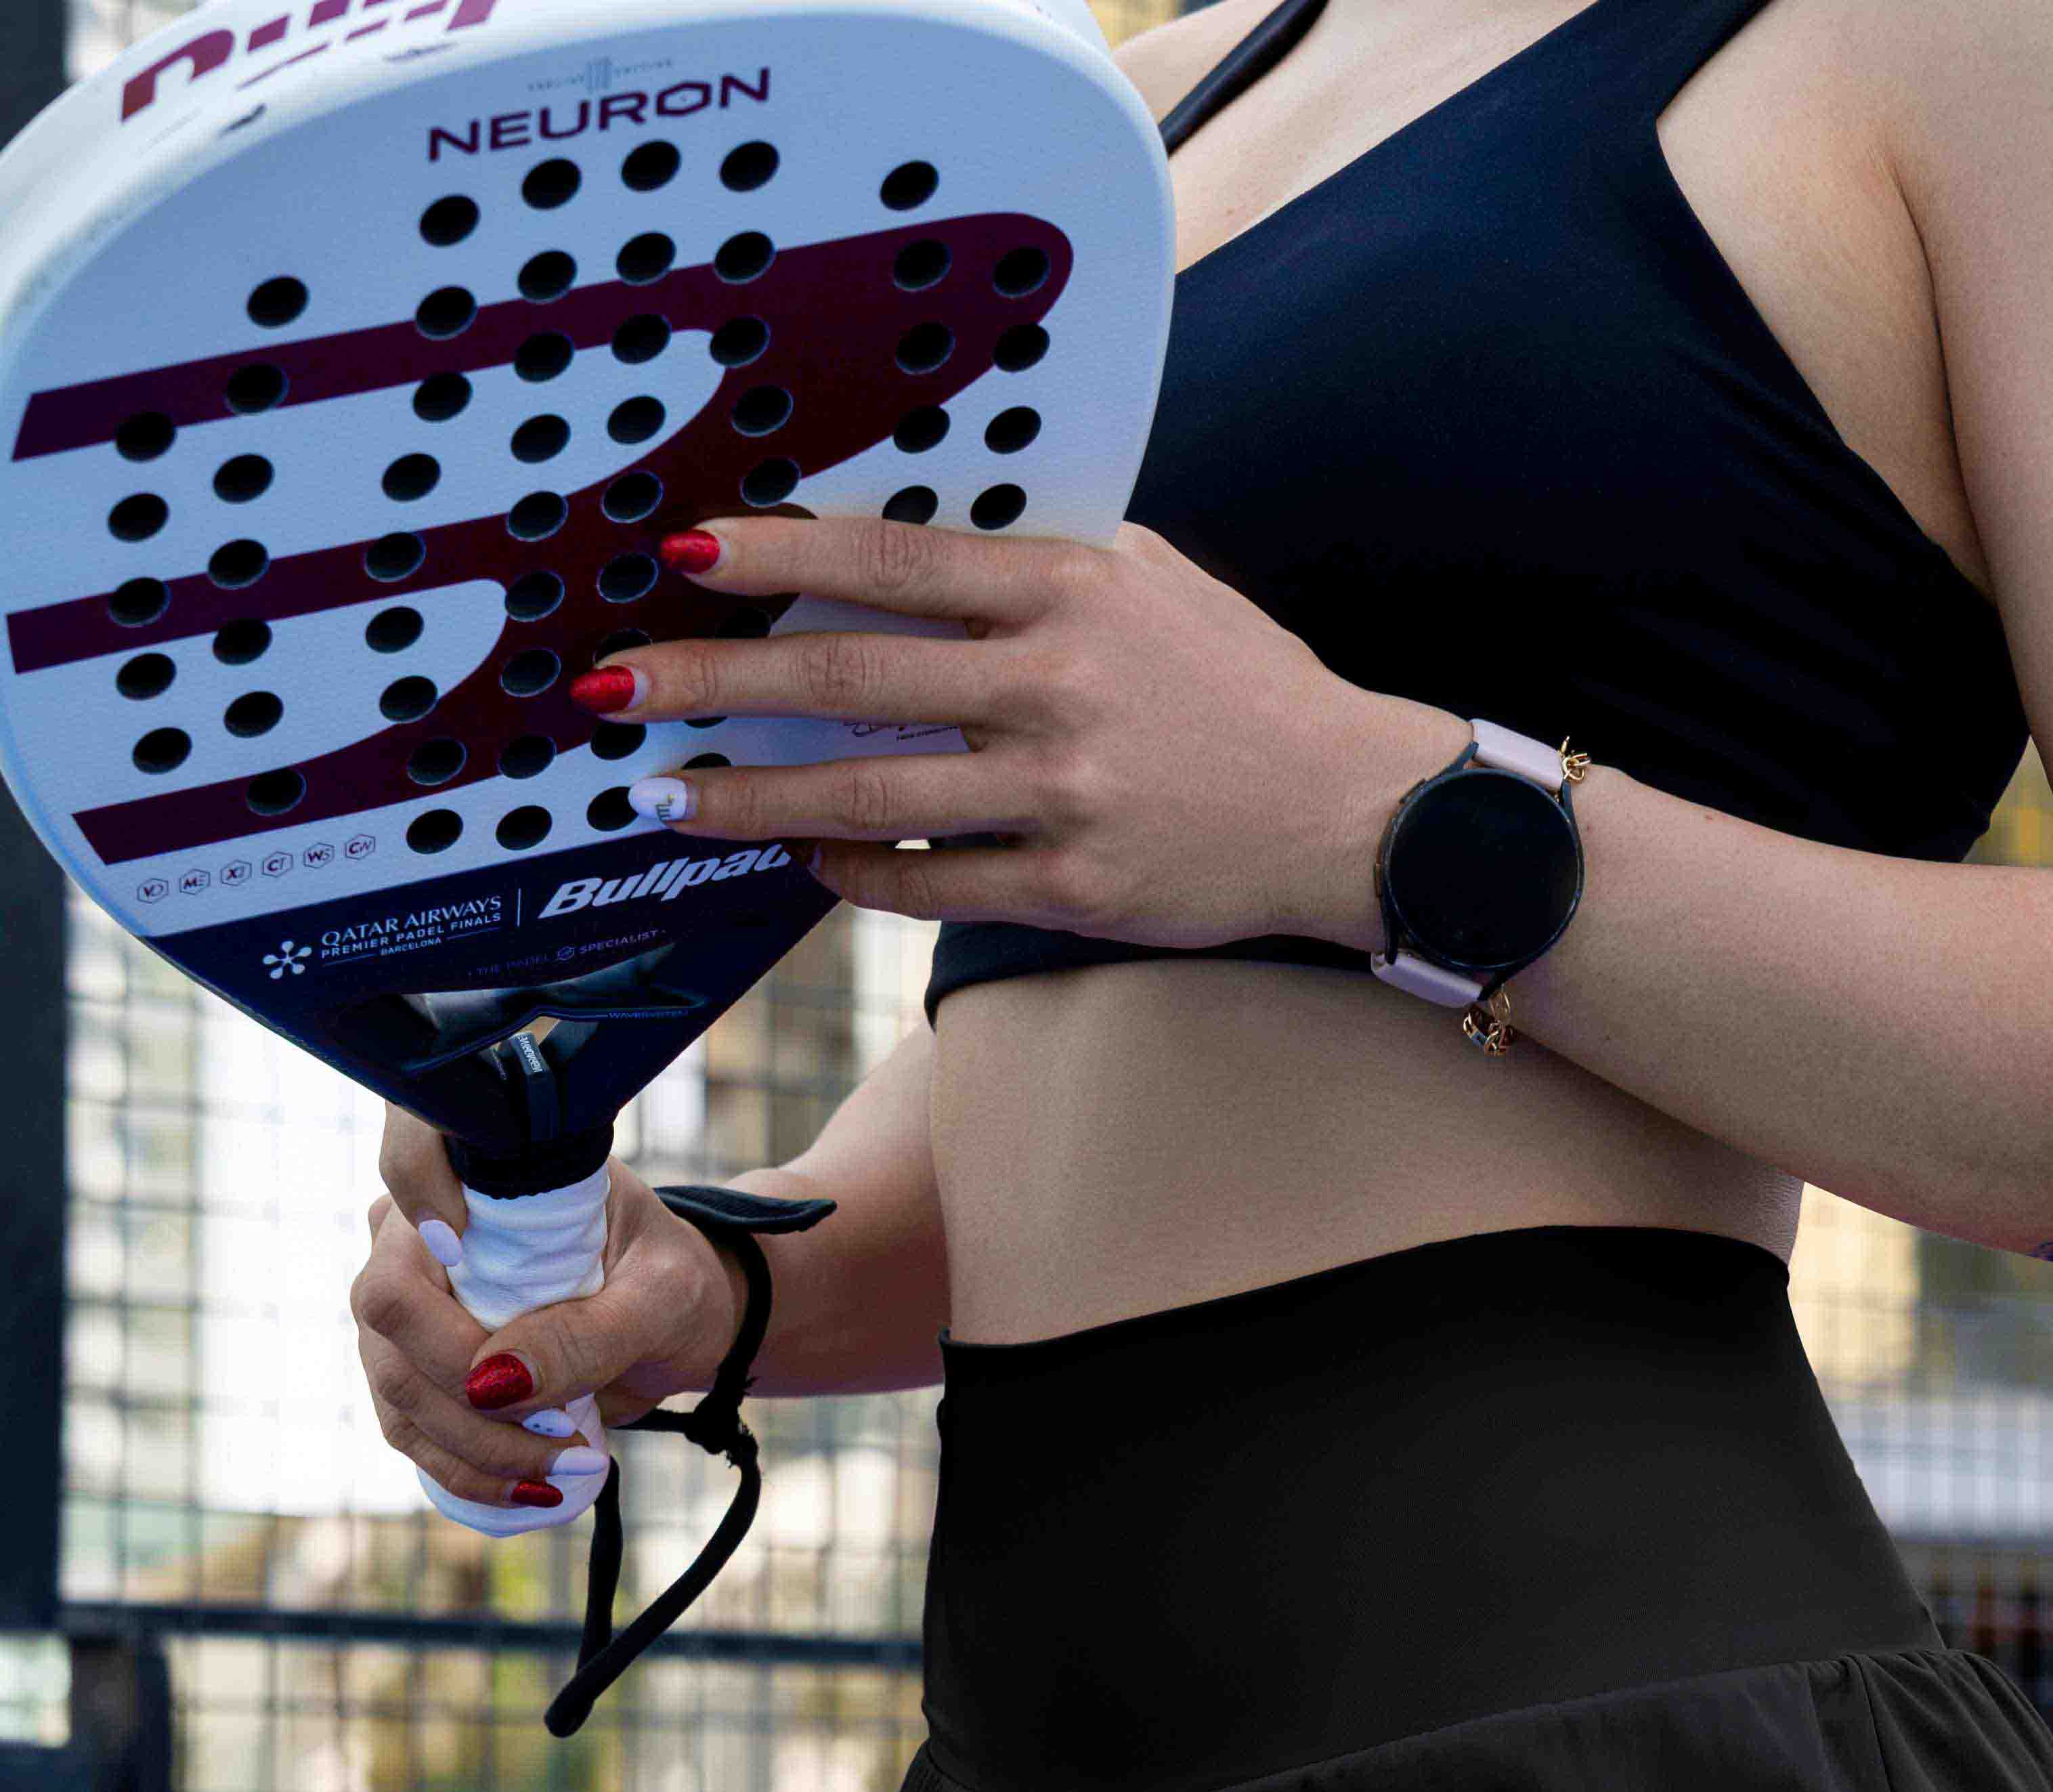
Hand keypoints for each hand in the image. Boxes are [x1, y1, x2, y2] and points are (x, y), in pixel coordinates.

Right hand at [353, 1110, 742, 1510]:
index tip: (482, 1262)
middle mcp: (419, 1232)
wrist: (677, 1325)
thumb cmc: (672, 1282)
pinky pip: (412, 1433)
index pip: (409, 1157)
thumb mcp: (660, 1298)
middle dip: (476, 1395)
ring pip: (397, 1387)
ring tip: (573, 1467)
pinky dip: (473, 1473)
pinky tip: (538, 1491)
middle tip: (569, 1436)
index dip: (426, 1204)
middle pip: (390, 1311)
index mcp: (480, 1172)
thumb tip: (493, 1383)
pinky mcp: (414, 1374)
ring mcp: (405, 1306)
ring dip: (482, 1449)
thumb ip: (588, 1333)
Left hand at [582, 512, 1457, 952]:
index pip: (891, 561)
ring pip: (867, 798)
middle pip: (848, 681)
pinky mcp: (1071, 888)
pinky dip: (853, 873)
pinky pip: (929, 884)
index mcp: (1069, 590)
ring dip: (750, 798)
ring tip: (665, 796)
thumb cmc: (1241, 688)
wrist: (1351, 808)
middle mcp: (1055, 687)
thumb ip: (1036, 567)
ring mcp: (1060, 794)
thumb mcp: (1149, 584)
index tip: (684, 555)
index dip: (777, 557)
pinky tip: (799, 859)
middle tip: (614, 686)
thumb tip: (906, 555)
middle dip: (714, 681)